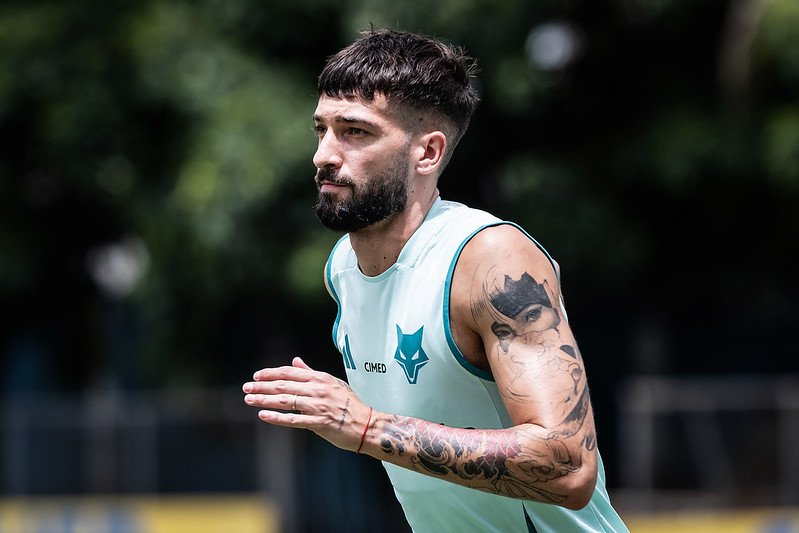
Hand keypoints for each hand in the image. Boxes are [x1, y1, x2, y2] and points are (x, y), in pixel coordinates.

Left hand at [243, 357, 371, 451]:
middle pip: (283, 386)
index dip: (271, 373)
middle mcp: (318, 390)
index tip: (256, 376)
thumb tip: (296, 361)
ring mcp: (318, 406)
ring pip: (284, 401)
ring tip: (249, 400)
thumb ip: (312, 373)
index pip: (289, 372)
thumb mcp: (333, 383)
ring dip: (264, 399)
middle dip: (262, 386)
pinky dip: (276, 417)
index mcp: (320, 378)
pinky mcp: (319, 423)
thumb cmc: (350, 404)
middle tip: (246, 387)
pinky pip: (293, 419)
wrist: (367, 424)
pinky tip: (263, 415)